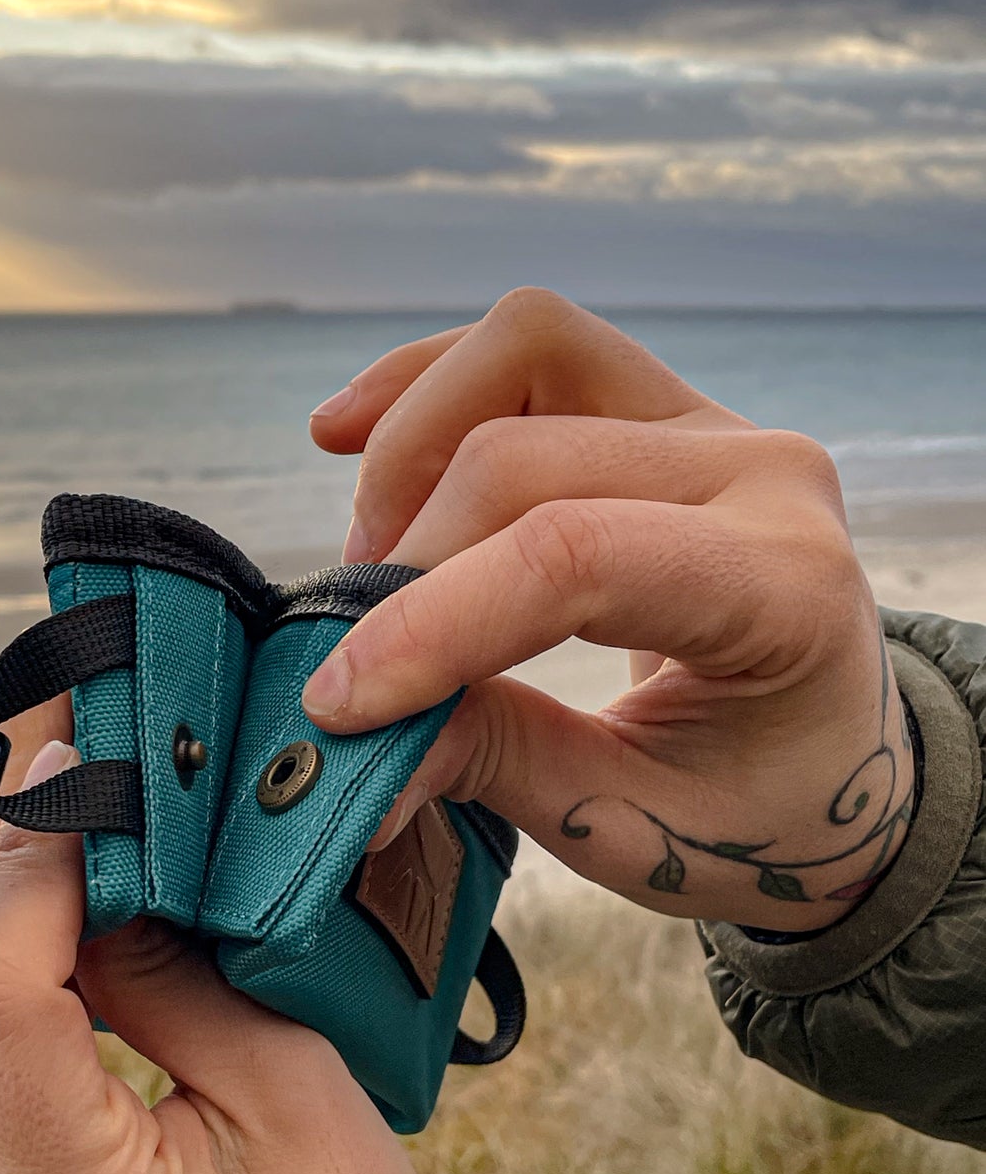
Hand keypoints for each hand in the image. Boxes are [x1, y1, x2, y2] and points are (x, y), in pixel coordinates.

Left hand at [0, 695, 452, 1173]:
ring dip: (24, 915)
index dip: (28, 865)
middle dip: (23, 870)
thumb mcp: (293, 1094)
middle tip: (95, 766)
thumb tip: (100, 866)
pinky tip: (87, 915)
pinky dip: (28, 975)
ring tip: (104, 825)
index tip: (91, 777)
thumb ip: (174, 974)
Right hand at [304, 289, 913, 930]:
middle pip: (523, 455)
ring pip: (526, 350)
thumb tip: (347, 749)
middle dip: (409, 559)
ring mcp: (713, 423)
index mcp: (782, 590)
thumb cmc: (756, 810)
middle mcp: (761, 474)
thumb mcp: (634, 825)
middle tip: (356, 659)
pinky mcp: (659, 405)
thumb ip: (497, 764)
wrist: (834, 762)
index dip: (435, 620)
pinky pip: (529, 348)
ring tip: (371, 562)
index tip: (338, 699)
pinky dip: (425, 384)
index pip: (577, 558)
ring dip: (411, 446)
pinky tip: (348, 436)